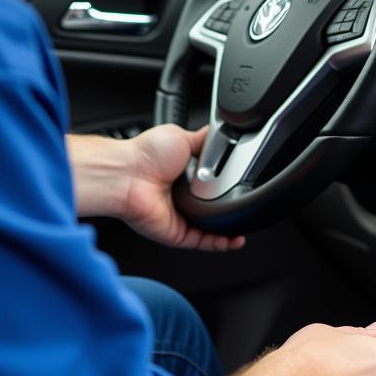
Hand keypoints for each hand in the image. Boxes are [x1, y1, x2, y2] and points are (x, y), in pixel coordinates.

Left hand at [122, 125, 245, 251]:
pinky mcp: (177, 234)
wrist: (128, 175)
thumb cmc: (146, 155)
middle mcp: (183, 198)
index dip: (230, 186)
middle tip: (247, 202)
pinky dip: (221, 243)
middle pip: (215, 207)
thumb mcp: (183, 137)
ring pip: (212, 229)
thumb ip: (205, 139)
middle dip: (232, 207)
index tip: (246, 185)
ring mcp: (181, 217)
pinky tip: (235, 239)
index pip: (214, 184)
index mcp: (185, 176)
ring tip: (247, 224)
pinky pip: (203, 242)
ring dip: (230, 229)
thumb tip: (223, 133)